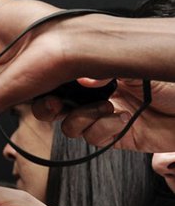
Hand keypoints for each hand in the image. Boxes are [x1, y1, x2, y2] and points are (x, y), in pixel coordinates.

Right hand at [35, 78, 174, 151]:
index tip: (42, 85)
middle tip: (55, 106)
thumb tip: (80, 79)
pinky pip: (94, 137)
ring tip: (106, 108)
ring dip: (82, 118)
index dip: (48, 84)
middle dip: (49, 107)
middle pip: (58, 105)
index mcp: (100, 74)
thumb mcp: (137, 68)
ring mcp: (106, 117)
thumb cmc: (173, 83)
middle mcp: (99, 95)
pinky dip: (104, 129)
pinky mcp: (116, 137)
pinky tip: (122, 119)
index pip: (64, 79)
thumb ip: (106, 70)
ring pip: (71, 125)